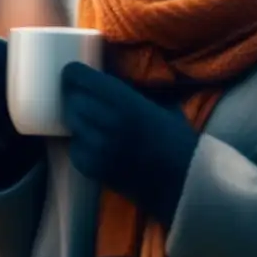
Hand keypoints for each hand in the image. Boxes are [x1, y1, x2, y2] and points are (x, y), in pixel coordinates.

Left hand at [60, 62, 199, 226]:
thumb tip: (112, 78)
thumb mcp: (161, 105)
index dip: (74, 74)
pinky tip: (95, 145)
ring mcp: (98, 147)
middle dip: (75, 97)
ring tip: (90, 121)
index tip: (74, 74)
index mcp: (125, 101)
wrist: (184, 181)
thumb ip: (135, 93)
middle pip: (73, 100)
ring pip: (72, 124)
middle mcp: (107, 121)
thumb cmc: (177, 140)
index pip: (81, 78)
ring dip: (78, 121)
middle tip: (83, 98)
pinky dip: (81, 145)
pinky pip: (75, 149)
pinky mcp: (94, 169)